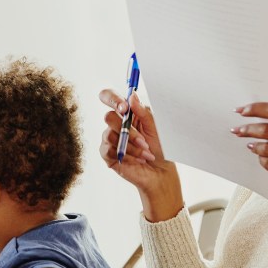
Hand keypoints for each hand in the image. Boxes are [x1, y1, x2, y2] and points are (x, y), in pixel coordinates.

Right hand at [98, 89, 183, 221]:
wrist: (160, 171)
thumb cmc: (160, 147)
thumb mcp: (155, 126)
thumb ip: (143, 111)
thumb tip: (131, 96)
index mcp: (127, 112)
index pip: (110, 97)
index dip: (113, 99)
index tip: (124, 108)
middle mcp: (116, 123)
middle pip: (108, 117)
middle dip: (128, 131)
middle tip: (144, 140)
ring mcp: (110, 138)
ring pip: (110, 135)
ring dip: (131, 146)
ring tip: (145, 153)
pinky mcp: (107, 153)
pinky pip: (109, 150)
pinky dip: (127, 155)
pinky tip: (138, 160)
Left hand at [232, 102, 267, 232]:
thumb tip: (258, 118)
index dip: (255, 109)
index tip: (240, 110)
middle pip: (267, 128)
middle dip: (247, 129)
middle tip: (236, 130)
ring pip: (265, 147)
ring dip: (255, 147)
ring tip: (252, 147)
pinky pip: (267, 163)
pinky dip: (262, 161)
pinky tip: (263, 160)